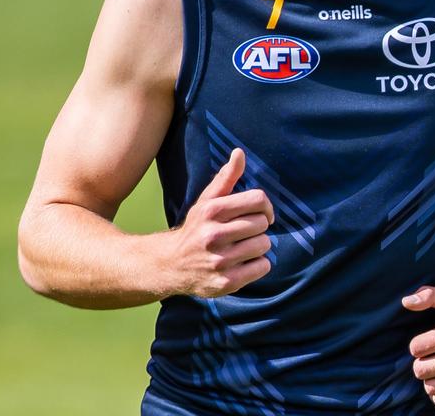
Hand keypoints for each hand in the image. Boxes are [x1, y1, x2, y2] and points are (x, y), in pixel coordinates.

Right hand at [170, 148, 273, 297]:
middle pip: (262, 223)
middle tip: (243, 233)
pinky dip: (258, 265)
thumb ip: (226, 177)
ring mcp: (219, 261)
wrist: (170, 265)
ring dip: (258, 246)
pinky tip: (241, 263)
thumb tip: (240, 152)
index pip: (258, 199)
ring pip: (264, 245)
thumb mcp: (206, 202)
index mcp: (211, 211)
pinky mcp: (226, 282)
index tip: (260, 213)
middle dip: (257, 227)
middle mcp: (213, 235)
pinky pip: (263, 266)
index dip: (265, 206)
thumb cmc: (196, 229)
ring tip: (241, 248)